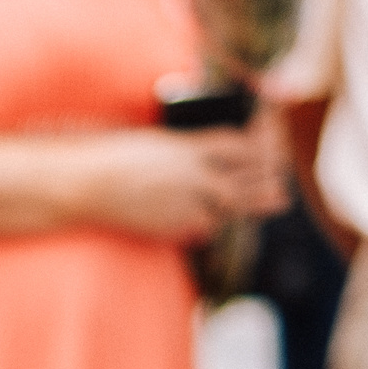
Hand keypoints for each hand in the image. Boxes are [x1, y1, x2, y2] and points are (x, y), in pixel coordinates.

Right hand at [96, 126, 286, 241]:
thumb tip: (208, 154)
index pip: (237, 145)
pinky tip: (225, 216)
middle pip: (243, 175)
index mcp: (186, 148)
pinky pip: (205, 224)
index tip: (271, 143)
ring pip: (231, 203)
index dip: (259, 144)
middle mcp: (192, 176)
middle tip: (282, 174)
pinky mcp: (172, 226)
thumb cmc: (112, 157)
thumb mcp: (155, 142)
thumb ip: (186, 149)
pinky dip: (217, 219)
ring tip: (280, 197)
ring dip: (256, 200)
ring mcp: (184, 203)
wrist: (86, 187)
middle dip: (266, 174)